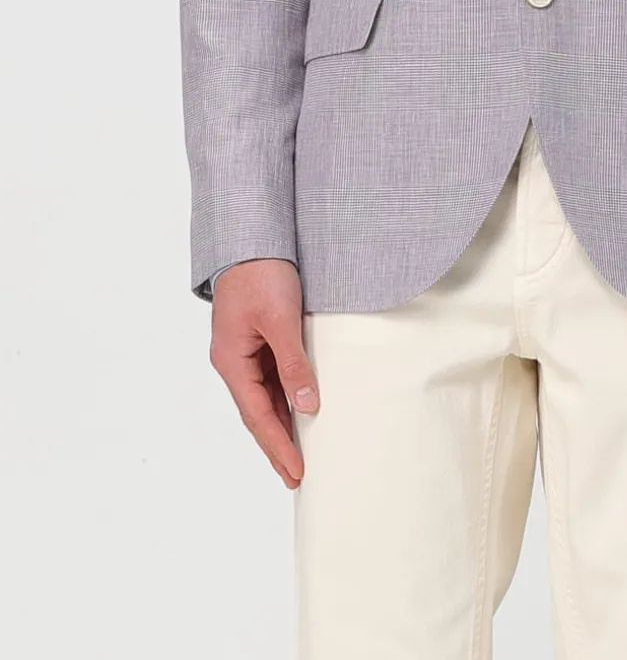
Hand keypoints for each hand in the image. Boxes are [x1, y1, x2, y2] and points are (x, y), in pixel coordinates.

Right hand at [208, 258, 319, 488]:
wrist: (252, 237)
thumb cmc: (262, 273)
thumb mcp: (280, 320)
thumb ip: (293, 363)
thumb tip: (307, 405)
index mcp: (232, 360)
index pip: (257, 415)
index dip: (277, 446)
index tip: (296, 472)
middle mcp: (234, 360)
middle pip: (257, 412)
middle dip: (277, 445)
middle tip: (296, 477)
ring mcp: (244, 350)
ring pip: (264, 396)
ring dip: (282, 423)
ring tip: (300, 453)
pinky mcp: (257, 337)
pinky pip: (271, 376)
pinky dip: (285, 396)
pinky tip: (300, 407)